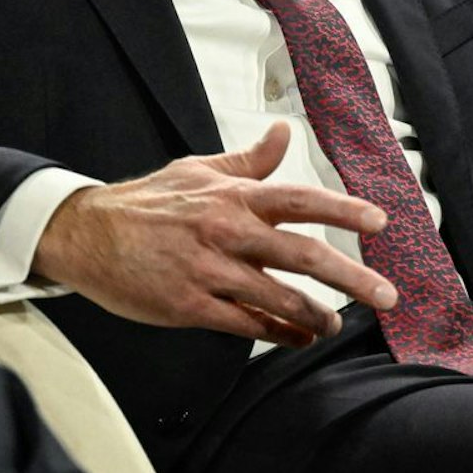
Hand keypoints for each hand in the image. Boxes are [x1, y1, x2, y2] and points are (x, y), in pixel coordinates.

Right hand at [31, 123, 397, 347]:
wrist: (86, 235)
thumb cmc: (144, 203)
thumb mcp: (196, 171)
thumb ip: (247, 162)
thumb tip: (283, 133)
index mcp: (231, 196)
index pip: (300, 199)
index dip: (344, 209)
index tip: (380, 222)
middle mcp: (226, 231)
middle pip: (302, 254)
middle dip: (351, 277)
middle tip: (386, 295)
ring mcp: (209, 270)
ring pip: (279, 297)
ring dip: (315, 315)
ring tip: (333, 324)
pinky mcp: (190, 305)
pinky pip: (244, 324)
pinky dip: (276, 333)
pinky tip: (294, 339)